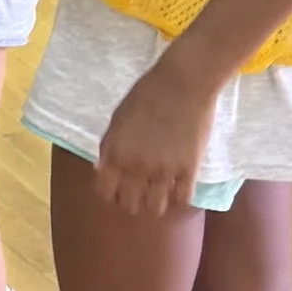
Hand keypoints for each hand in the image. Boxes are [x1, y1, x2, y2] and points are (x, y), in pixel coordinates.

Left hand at [93, 50, 221, 217]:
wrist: (183, 82)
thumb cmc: (148, 94)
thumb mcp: (118, 118)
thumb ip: (110, 146)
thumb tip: (102, 170)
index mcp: (115, 153)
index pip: (105, 192)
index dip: (111, 193)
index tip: (119, 188)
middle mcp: (136, 167)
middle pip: (130, 205)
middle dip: (133, 200)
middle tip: (141, 190)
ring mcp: (163, 170)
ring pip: (156, 208)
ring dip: (157, 203)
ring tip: (161, 191)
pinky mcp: (189, 169)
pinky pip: (182, 198)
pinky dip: (179, 196)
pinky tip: (180, 185)